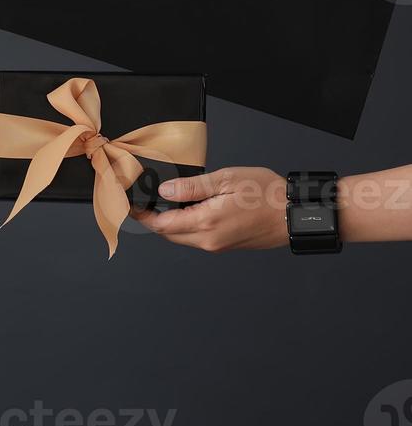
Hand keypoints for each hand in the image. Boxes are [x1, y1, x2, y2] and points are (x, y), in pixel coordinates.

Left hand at [130, 167, 287, 251]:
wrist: (295, 214)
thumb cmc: (266, 194)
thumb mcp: (225, 180)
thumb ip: (191, 187)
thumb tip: (165, 190)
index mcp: (205, 223)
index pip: (160, 224)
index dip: (142, 215)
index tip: (131, 203)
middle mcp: (208, 240)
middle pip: (168, 233)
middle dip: (153, 218)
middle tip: (145, 199)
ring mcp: (217, 245)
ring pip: (181, 237)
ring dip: (170, 222)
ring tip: (166, 200)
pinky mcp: (225, 245)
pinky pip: (197, 238)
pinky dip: (186, 225)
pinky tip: (190, 208)